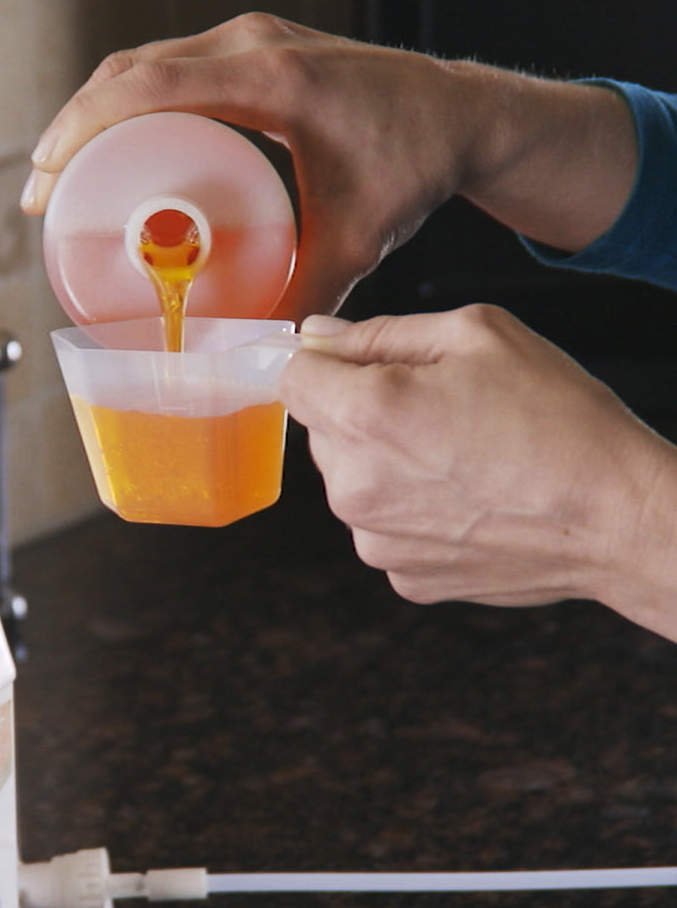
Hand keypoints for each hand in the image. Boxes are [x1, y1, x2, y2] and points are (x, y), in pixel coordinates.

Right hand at [22, 13, 635, 318]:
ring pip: (146, 65)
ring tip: (67, 178)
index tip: (46, 179)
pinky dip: (135, 107)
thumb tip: (257, 354)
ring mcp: (254, 40)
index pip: (150, 86)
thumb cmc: (415, 163)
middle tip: (44, 195)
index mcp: (273, 78)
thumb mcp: (356, 239)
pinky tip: (122, 154)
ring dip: (98, 115)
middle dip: (74, 129)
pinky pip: (174, 69)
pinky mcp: (255, 52)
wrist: (462, 114)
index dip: (84, 129)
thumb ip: (304, 299)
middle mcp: (255, 44)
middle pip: (130, 71)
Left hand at [279, 306, 676, 639]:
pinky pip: (380, 526)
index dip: (325, 365)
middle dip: (358, 412)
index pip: (292, 379)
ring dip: (381, 463)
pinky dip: (407, 511)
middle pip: (320, 430)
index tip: (357, 367)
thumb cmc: (558, 418)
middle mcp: (354, 484)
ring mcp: (373, 538)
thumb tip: (317, 338)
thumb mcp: (478, 335)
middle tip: (435, 410)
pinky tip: (463, 501)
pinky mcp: (399, 575)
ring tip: (456, 458)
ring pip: (348, 480)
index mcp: (367, 413)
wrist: (615, 517)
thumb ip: (379, 333)